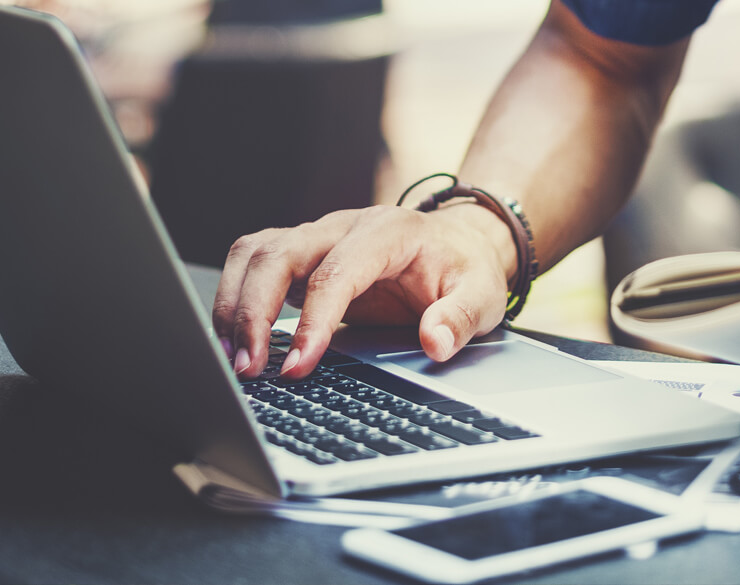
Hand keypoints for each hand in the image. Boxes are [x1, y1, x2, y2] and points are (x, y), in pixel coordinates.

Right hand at [212, 203, 513, 379]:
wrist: (460, 243)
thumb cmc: (466, 268)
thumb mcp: (482, 294)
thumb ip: (459, 317)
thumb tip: (435, 343)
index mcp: (388, 231)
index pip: (337, 272)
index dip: (313, 319)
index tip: (299, 363)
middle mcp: (344, 226)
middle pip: (279, 254)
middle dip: (254, 311)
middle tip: (250, 368)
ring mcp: (318, 237)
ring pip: (255, 254)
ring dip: (235, 304)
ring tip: (235, 359)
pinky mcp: (303, 255)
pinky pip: (255, 264)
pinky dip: (236, 299)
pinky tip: (236, 340)